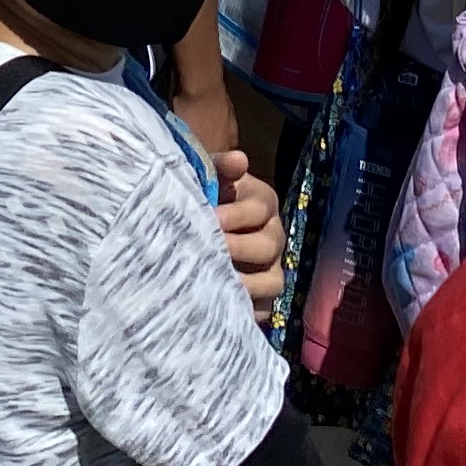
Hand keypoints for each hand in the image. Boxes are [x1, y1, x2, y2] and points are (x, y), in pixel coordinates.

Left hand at [213, 149, 284, 315]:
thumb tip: (238, 159)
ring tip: (215, 279)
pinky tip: (222, 302)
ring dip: (245, 281)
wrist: (193, 230)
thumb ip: (219, 167)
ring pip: (272, 279)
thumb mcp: (208, 178)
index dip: (236, 213)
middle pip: (269, 243)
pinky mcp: (264, 296)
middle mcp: (272, 234)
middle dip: (238, 247)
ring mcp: (271, 267)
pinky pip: (265, 306)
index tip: (210, 217)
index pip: (261, 206)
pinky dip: (247, 306)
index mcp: (261, 201)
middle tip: (208, 248)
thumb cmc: (202, 199)